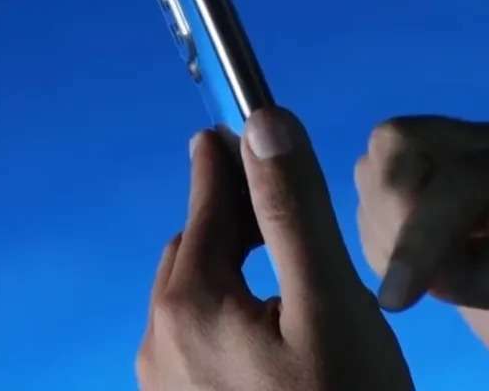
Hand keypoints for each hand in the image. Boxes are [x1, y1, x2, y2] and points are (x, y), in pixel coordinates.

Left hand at [137, 108, 412, 390]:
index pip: (204, 212)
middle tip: (275, 200)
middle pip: (194, 254)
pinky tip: (264, 322)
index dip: (221, 167)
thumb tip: (264, 125)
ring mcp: (165, 387)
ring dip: (226, 266)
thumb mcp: (329, 302)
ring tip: (275, 257)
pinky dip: (224, 311)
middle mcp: (159, 346)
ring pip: (193, 299)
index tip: (224, 130)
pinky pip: (196, 341)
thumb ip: (295, 213)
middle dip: (229, 218)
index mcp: (189, 308)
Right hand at [355, 116, 488, 389]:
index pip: (461, 179)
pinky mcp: (456, 206)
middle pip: (404, 141)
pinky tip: (426, 278)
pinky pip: (386, 197)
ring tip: (426, 284)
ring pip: (385, 164)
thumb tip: (447, 264)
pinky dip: (384, 236)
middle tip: (412, 281)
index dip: (419, 233)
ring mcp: (480, 172)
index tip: (399, 302)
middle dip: (393, 210)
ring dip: (385, 224)